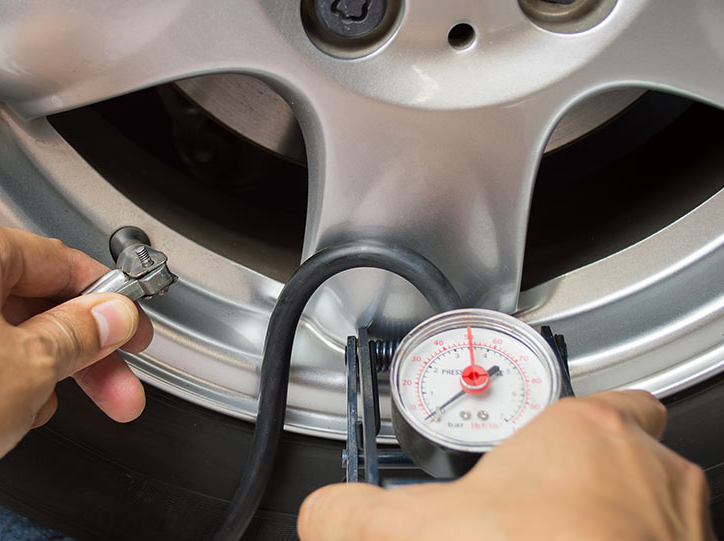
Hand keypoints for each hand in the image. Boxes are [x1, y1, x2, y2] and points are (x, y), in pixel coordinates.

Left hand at [0, 213, 151, 539]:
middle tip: (115, 386)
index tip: (132, 328)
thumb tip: (110, 317)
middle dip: (81, 355)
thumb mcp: (30, 363)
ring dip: (33, 381)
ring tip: (38, 410)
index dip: (108, 301)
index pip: (59, 263)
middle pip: (32, 307)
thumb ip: (81, 336)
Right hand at [298, 391, 713, 540]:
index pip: (605, 399)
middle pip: (624, 453)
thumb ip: (359, 513)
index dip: (571, 422)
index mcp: (587, 432)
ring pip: (650, 505)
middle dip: (584, 480)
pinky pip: (668, 540)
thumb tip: (321, 515)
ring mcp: (684, 521)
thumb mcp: (420, 527)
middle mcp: (651, 469)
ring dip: (612, 520)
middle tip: (538, 511)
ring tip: (558, 537)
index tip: (539, 445)